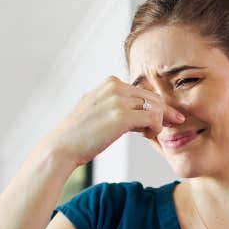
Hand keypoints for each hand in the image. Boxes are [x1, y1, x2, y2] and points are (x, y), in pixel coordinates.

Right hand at [43, 75, 186, 167]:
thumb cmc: (81, 134)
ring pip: (157, 107)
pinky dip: (156, 128)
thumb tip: (140, 114)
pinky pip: (154, 118)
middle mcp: (115, 86)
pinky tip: (147, 135)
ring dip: (159, 123)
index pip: (144, 91)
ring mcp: (118, 100)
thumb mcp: (100, 110)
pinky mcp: (122, 116)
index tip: (163, 120)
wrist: (63, 146)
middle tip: (163, 128)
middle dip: (164, 113)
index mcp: (111, 83)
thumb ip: (118, 106)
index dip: (156, 106)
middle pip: (154, 98)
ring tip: (149, 134)